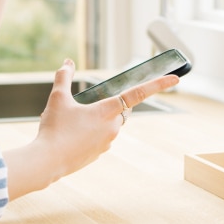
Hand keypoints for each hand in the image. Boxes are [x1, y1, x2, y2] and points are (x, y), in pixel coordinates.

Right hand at [0, 58, 180, 198]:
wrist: (47, 161)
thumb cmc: (54, 129)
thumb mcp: (57, 99)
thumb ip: (63, 77)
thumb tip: (67, 62)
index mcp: (107, 111)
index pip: (138, 93)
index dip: (158, 84)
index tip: (176, 80)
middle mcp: (113, 127)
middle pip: (118, 109)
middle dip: (106, 104)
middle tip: (81, 108)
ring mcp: (107, 142)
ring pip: (108, 124)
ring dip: (95, 119)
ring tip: (70, 124)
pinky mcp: (99, 154)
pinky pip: (100, 138)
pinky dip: (89, 133)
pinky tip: (71, 137)